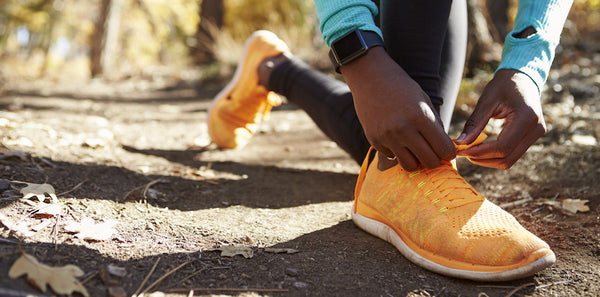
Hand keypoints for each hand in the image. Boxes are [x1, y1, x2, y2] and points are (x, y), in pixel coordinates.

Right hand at [341, 47, 455, 170]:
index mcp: (421, 117)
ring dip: (416, 160)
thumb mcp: (424, 101)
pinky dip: (398, 152)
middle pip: (429, 162)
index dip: (449, 153)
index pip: (444, 149)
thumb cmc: (401, 87)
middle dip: (434, 160)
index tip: (446, 150)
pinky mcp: (375, 140)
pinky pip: (393, 157)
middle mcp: (404, 129)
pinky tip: (396, 139)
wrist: (369, 77)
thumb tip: (445, 150)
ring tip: (415, 149)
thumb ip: (435, 125)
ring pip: (410, 166)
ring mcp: (387, 136)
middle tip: (432, 152)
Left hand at [455, 69, 545, 168]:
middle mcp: (535, 129)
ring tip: (470, 150)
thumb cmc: (504, 85)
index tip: (461, 151)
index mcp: (527, 118)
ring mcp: (536, 135)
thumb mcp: (487, 101)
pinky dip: (495, 155)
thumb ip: (474, 123)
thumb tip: (460, 143)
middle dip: (482, 159)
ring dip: (488, 160)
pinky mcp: (532, 137)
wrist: (522, 77)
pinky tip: (480, 147)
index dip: (480, 152)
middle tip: (463, 152)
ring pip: (510, 160)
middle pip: (507, 158)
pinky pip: (512, 153)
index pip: (503, 147)